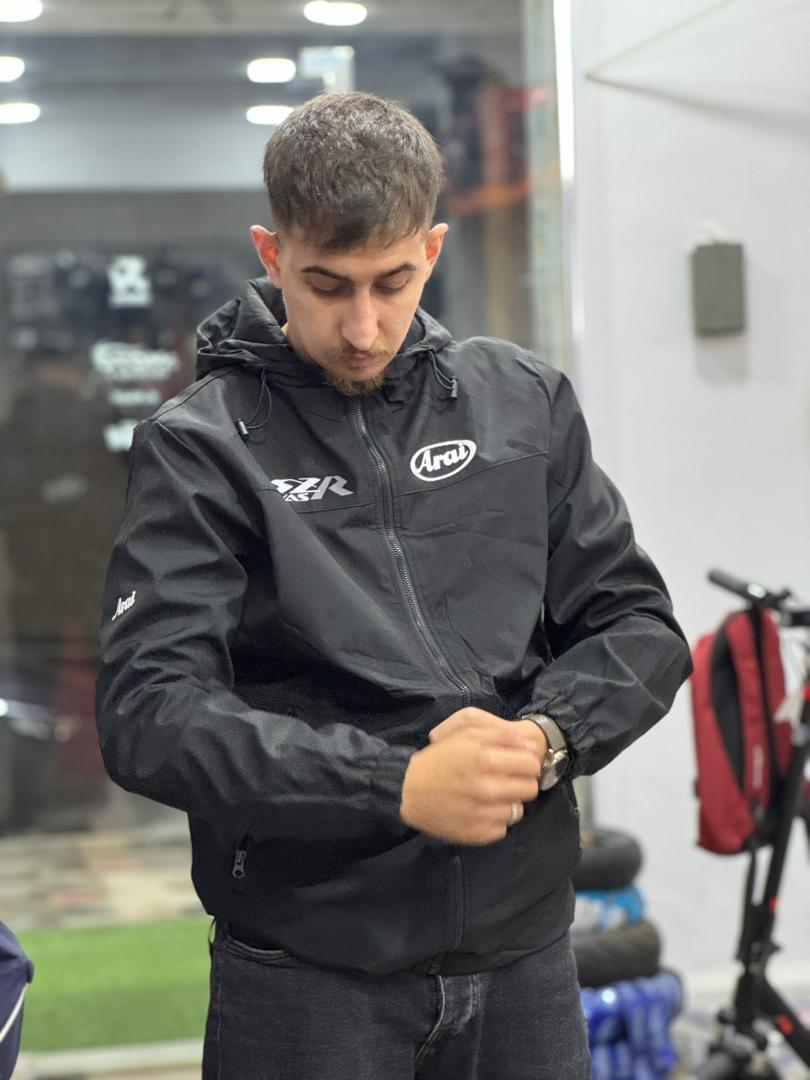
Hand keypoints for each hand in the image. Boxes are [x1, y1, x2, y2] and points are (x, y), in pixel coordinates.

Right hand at [399, 708, 542, 845]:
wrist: (408, 791)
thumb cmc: (440, 757)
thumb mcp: (467, 733)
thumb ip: (502, 735)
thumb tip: (532, 745)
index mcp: (485, 758)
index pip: (532, 764)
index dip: (527, 762)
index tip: (516, 763)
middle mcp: (486, 787)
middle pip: (530, 788)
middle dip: (521, 782)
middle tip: (504, 779)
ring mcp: (483, 813)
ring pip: (518, 810)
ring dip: (508, 802)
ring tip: (491, 795)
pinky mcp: (478, 834)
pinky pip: (503, 828)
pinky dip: (495, 820)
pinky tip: (481, 810)